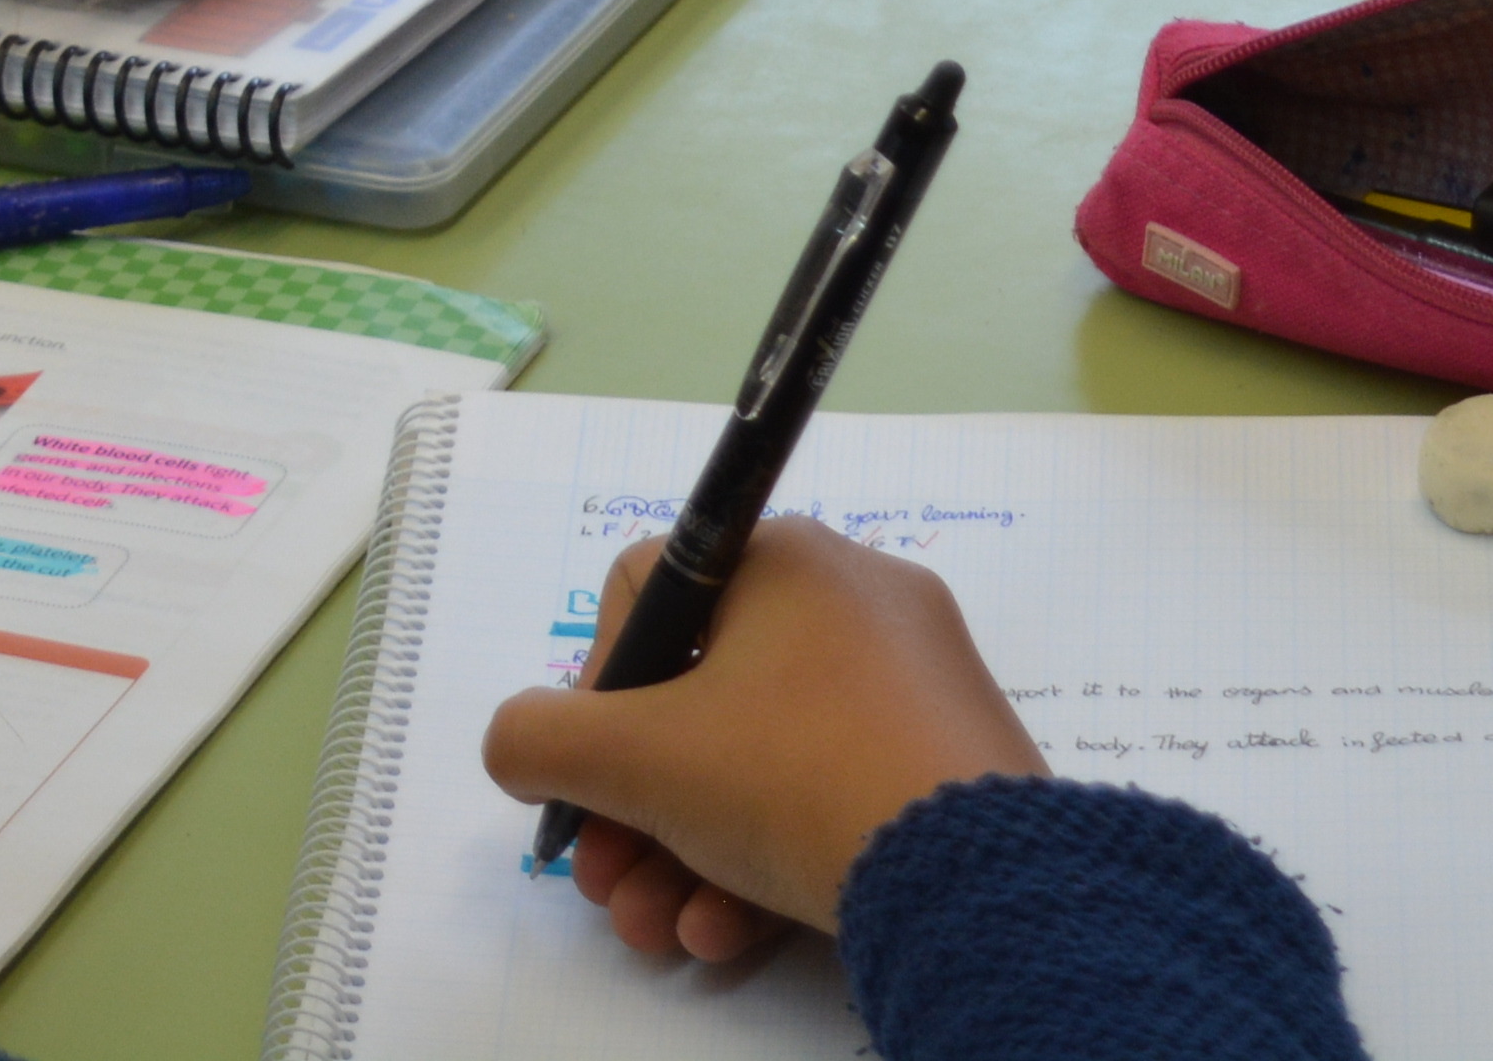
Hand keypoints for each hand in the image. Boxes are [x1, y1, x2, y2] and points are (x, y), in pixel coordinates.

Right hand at [482, 520, 1046, 966]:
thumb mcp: (636, 759)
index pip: (652, 589)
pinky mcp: (943, 762)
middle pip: (699, 697)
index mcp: (786, 559)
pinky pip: (827, 793)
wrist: (972, 872)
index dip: (597, 684)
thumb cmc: (790, 777)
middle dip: (633, 805)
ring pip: (758, 762)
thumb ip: (541, 740)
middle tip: (604, 881)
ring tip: (658, 928)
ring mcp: (908, 684)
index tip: (592, 768)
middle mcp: (853, 601)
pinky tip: (728, 934)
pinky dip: (764, 859)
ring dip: (684, 851)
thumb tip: (520, 742)